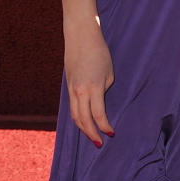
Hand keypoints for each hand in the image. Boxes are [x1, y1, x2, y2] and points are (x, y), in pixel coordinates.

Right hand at [64, 29, 114, 146]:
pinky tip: (83, 123)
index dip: (104, 127)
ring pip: (74, 115)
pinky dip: (77, 117)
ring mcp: (71, 89)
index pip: (98, 115)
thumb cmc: (99, 52)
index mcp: (93, 88)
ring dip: (82, 128)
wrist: (80, 37)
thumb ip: (103, 90)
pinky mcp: (68, 86)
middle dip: (91, 134)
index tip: (111, 134)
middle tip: (99, 144)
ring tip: (91, 136)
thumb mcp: (109, 73)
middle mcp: (79, 91)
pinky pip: (72, 107)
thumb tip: (99, 101)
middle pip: (83, 120)